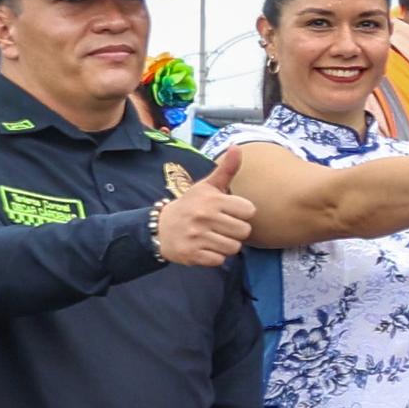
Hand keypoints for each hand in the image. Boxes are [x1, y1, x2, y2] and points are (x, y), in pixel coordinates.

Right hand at [152, 151, 258, 268]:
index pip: (249, 211)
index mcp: (212, 200)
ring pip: (233, 248)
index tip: (229, 212)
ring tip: (213, 237)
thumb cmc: (191, 205)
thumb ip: (226, 169)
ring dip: (226, 245)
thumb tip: (237, 147)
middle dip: (236, 231)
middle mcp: (204, 217)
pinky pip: (219, 260)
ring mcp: (197, 237)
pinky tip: (204, 247)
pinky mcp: (191, 254)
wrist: (159, 228)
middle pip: (244, 231)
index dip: (242, 213)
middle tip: (221, 227)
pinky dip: (214, 257)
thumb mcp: (207, 186)